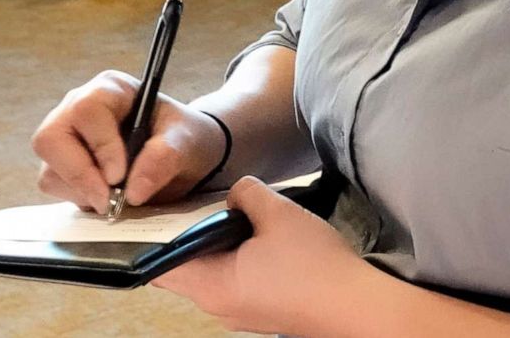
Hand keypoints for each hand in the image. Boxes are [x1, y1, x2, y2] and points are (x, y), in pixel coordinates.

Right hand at [31, 70, 225, 209]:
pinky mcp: (61, 166)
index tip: (120, 175)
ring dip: (82, 192)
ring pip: (49, 169)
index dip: (100, 146)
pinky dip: (80, 199)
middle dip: (80, 175)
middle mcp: (78, 109)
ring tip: (117, 196)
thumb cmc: (182, 137)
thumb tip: (134, 191)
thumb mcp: (186, 141)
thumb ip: (164, 157)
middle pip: (50, 139)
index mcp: (110, 90)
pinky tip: (107, 195)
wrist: (181, 155)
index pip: (86, 111)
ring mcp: (65, 138)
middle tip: (109, 199)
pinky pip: (54, 187)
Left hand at [152, 177, 370, 335]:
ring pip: (214, 274)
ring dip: (220, 247)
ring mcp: (239, 314)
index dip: (154, 234)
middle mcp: (216, 306)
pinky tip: (260, 239)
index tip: (160, 205)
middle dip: (192, 234)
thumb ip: (247, 194)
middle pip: (187, 268)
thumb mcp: (278, 213)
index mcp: (210, 286)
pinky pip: (236, 283)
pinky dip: (239, 260)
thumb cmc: (312, 263)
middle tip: (205, 201)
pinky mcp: (261, 313)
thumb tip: (234, 196)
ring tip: (238, 215)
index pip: (159, 264)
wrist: (356, 307)